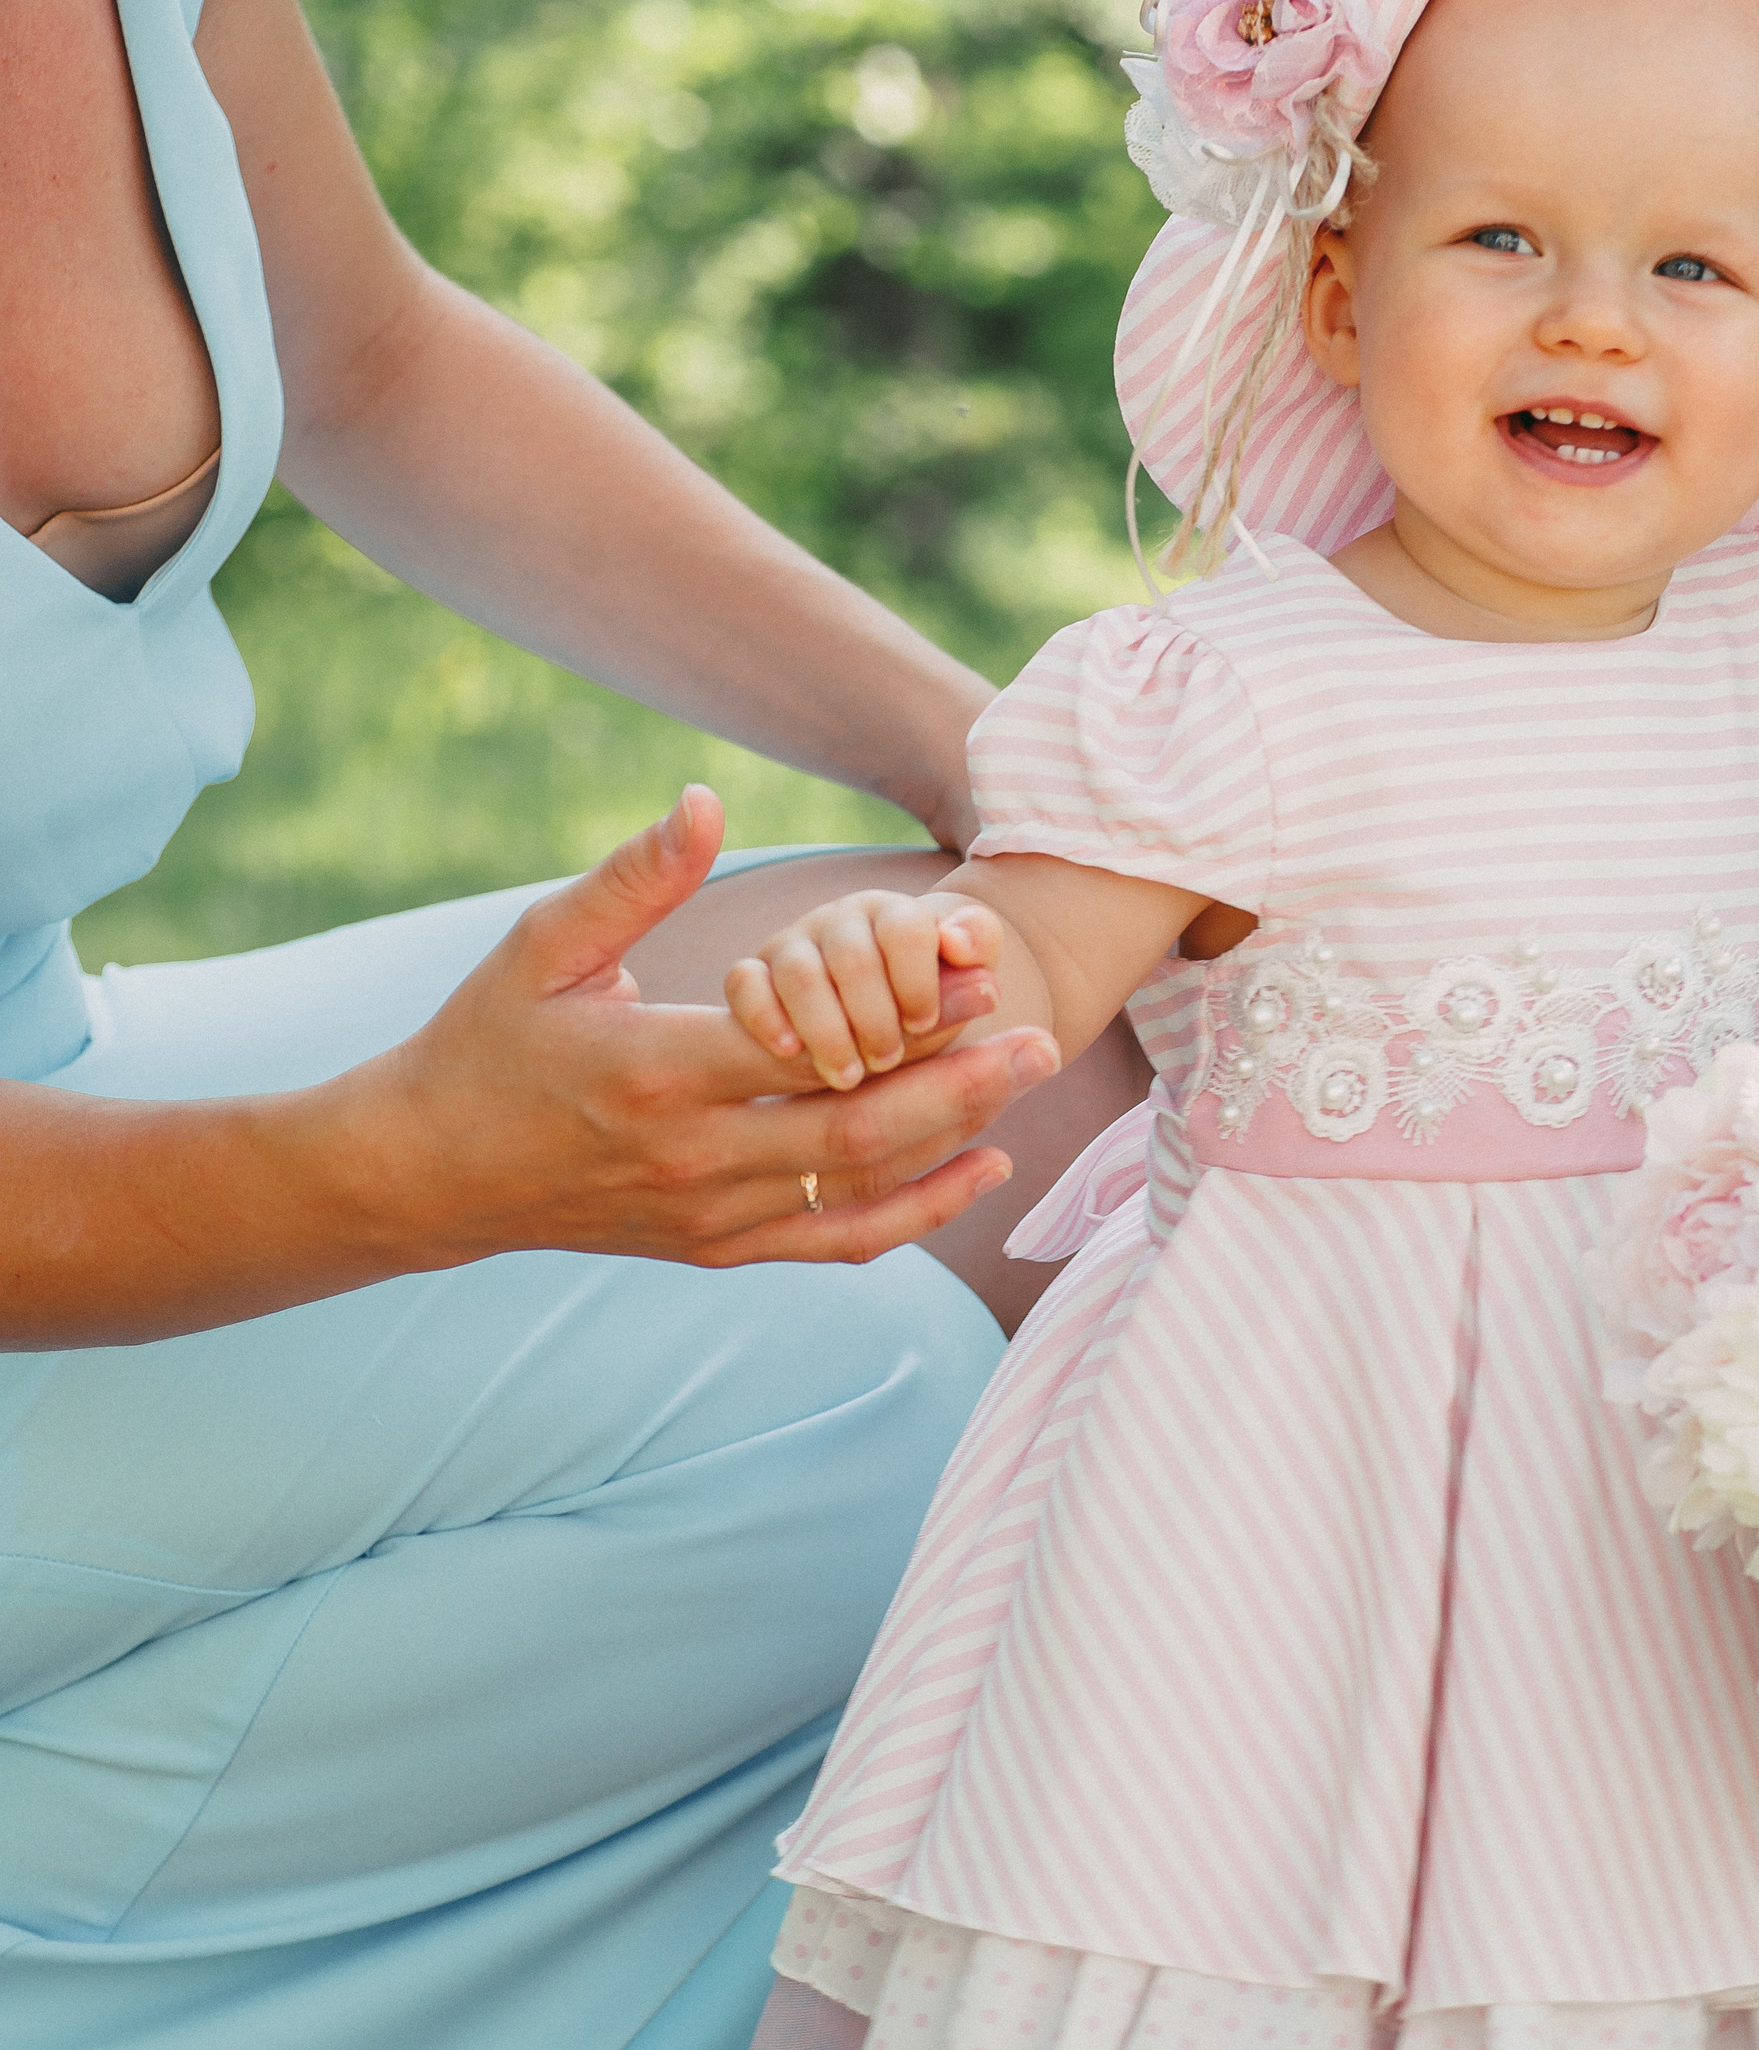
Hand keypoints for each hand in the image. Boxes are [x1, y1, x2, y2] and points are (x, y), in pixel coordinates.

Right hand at [349, 788, 1056, 1271]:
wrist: (427, 1173)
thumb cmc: (484, 1043)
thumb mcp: (541, 947)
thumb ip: (632, 879)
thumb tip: (706, 800)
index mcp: (659, 1071)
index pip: (811, 1045)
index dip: (906, 1015)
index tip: (977, 970)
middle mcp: (694, 1157)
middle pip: (859, 1129)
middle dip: (962, 1084)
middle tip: (1039, 1037)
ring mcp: (709, 1214)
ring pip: (860, 1189)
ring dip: (954, 1141)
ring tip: (1026, 1085)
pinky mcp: (716, 1249)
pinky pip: (836, 1240)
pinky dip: (915, 1213)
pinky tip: (979, 1168)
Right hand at [726, 885, 1004, 1089]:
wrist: (884, 1011)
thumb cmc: (932, 993)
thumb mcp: (965, 975)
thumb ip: (974, 950)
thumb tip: (962, 944)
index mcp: (894, 913)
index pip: (904, 930)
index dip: (918, 982)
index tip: (924, 1023)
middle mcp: (839, 921)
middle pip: (852, 958)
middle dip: (874, 1018)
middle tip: (888, 1062)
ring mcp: (791, 947)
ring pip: (799, 975)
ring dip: (826, 1030)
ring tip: (848, 1076)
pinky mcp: (753, 976)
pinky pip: (743, 983)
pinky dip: (764, 1017)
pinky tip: (789, 1051)